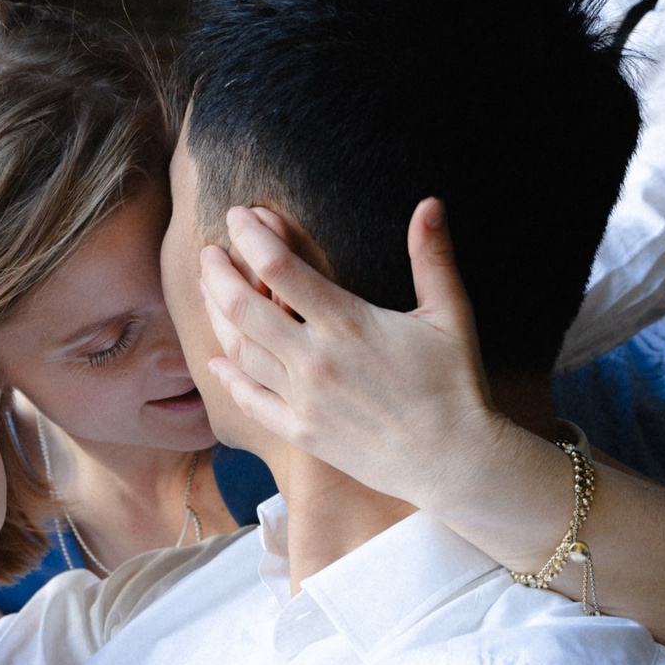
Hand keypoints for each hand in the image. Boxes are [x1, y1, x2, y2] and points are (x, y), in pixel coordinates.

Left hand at [199, 199, 517, 510]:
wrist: (456, 461)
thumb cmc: (456, 384)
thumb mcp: (450, 314)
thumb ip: (432, 256)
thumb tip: (431, 203)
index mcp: (348, 323)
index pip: (279, 268)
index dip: (251, 236)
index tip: (240, 215)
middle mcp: (316, 360)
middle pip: (243, 307)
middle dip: (218, 273)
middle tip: (207, 253)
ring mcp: (304, 399)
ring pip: (240, 350)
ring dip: (217, 316)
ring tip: (208, 291)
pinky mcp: (302, 432)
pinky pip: (250, 400)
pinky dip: (228, 377)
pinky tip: (215, 360)